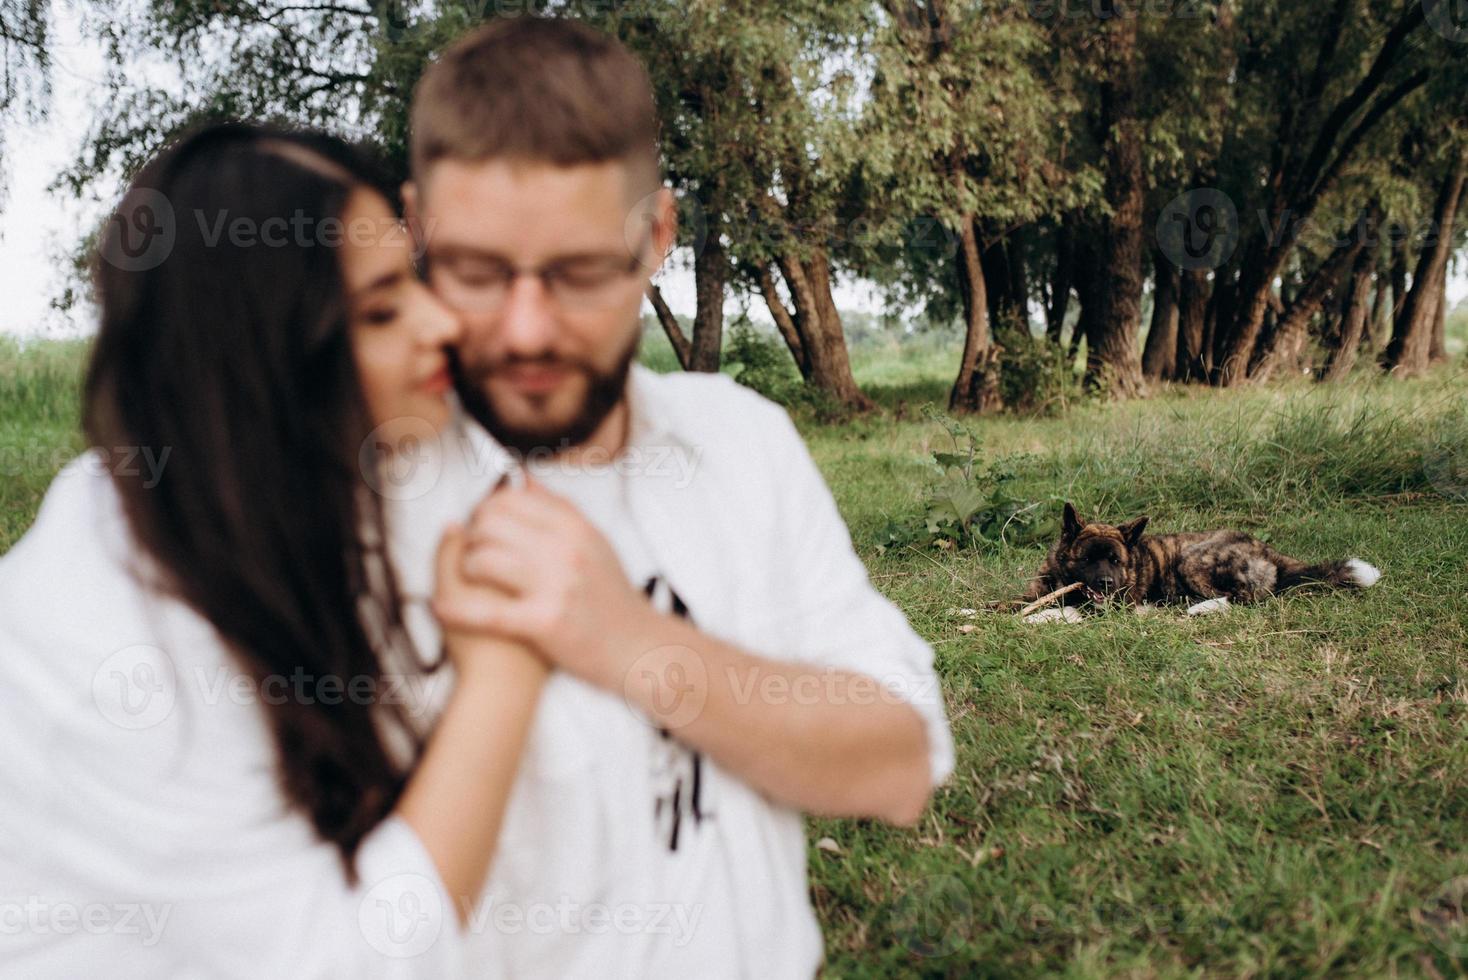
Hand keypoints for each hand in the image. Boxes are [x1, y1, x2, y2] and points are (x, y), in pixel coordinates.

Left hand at [431, 471, 658, 688]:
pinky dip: (456, 610)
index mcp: (575, 526)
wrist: (637, 646)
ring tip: (471, 581)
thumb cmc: (612, 596)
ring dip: (467, 570)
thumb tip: (523, 477)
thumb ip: (559, 509)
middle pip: (490, 524)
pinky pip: (485, 612)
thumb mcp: (594, 542)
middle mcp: (564, 549)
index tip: (484, 527)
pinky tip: (441, 609)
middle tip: (473, 553)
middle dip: (472, 537)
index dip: (487, 509)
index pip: (511, 498)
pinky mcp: (543, 622)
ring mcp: (554, 585)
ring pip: (482, 560)